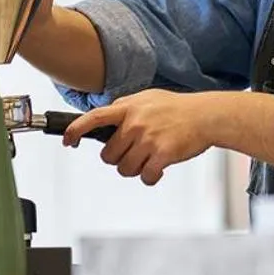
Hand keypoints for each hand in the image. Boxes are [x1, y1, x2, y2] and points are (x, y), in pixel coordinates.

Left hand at [61, 90, 212, 184]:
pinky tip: (158, 168)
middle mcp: (135, 123)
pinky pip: (145, 177)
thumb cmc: (177, 107)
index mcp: (128, 108)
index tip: (67, 140)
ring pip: (125, 169)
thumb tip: (104, 116)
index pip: (94, 118)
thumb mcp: (146, 98)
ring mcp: (148, 139)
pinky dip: (150, 177)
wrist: (206, 115)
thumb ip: (123, 106)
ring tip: (147, 158)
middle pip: (108, 155)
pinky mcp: (162, 154)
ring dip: (134, 169)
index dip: (76, 130)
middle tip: (133, 153)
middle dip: (117, 158)